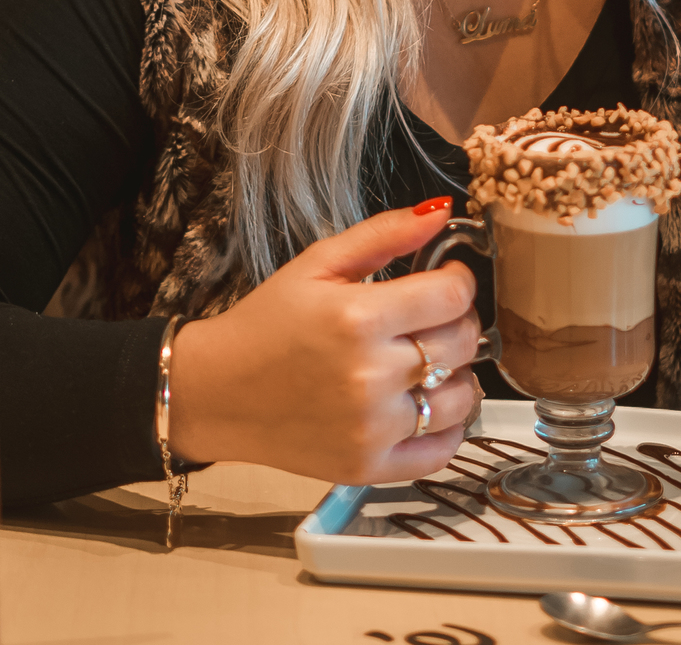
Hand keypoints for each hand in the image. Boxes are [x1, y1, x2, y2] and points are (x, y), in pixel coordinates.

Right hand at [168, 204, 480, 483]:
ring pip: (462, 398)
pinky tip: (427, 404)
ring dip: (458, 374)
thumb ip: (385, 234)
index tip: (446, 277)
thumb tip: (443, 213)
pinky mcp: (368, 467)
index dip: (459, 280)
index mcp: (359, 318)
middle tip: (433, 316)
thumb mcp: (318, 262)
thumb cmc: (268, 322)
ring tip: (430, 360)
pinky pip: (442, 452)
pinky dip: (448, 428)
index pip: (453, 296)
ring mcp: (372, 428)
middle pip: (462, 344)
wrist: (217, 391)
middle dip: (458, 321)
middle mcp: (371, 376)